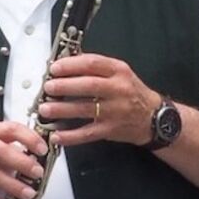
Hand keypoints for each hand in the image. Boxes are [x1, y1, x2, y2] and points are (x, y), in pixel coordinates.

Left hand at [39, 54, 160, 146]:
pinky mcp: (111, 130)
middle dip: (64, 86)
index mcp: (118, 71)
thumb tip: (66, 62)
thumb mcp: (119, 73)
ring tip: (45, 110)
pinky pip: (87, 134)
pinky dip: (70, 136)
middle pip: (88, 86)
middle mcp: (118, 90)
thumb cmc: (131, 92)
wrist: (153, 117)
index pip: (93, 64)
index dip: (71, 65)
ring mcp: (115, 111)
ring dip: (62, 110)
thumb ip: (96, 67)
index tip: (54, 68)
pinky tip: (56, 135)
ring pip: (85, 109)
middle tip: (47, 87)